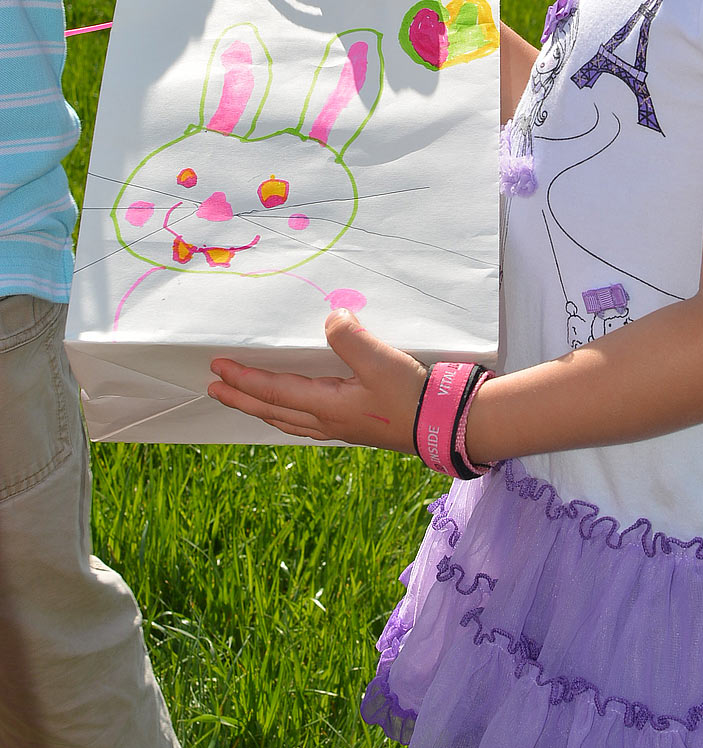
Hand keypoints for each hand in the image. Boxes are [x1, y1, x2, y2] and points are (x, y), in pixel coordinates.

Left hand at [207, 309, 427, 448]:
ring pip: (288, 419)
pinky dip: (287, 414)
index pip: (273, 390)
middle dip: (241, 398)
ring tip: (246, 400)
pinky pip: (306, 423)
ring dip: (262, 408)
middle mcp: (326, 422)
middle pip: (272, 410)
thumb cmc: (411, 394)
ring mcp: (340, 428)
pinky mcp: (355, 427)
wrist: (443, 425)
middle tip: (215, 388)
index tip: (216, 368)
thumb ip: (349, 336)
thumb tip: (330, 319)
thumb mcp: (379, 359)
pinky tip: (294, 411)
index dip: (243, 379)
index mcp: (325, 406)